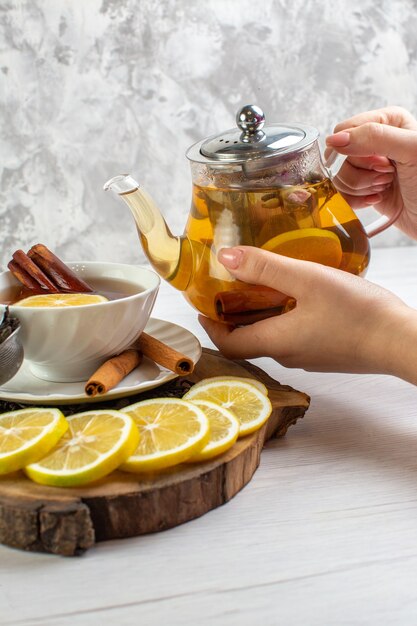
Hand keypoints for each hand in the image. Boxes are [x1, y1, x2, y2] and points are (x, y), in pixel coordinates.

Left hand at [199, 246, 413, 377]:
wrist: (401, 341)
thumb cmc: (356, 313)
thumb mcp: (306, 280)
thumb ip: (265, 268)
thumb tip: (225, 258)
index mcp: (275, 342)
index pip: (228, 344)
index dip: (209, 326)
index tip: (202, 305)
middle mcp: (288, 355)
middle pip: (249, 338)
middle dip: (234, 315)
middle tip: (232, 286)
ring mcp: (309, 356)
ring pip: (274, 335)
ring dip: (261, 313)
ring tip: (265, 283)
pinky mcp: (327, 351)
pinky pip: (295, 335)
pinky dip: (285, 316)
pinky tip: (299, 295)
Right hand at [326, 106, 416, 239]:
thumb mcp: (410, 151)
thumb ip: (375, 137)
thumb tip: (336, 140)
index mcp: (387, 121)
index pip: (346, 130)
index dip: (358, 150)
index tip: (384, 162)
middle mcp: (375, 141)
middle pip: (339, 155)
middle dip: (362, 171)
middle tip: (387, 176)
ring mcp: (367, 167)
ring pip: (339, 175)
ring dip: (361, 187)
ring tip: (385, 188)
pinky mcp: (362, 188)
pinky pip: (341, 193)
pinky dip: (356, 200)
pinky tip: (377, 198)